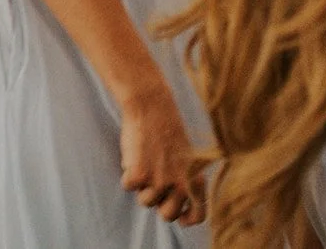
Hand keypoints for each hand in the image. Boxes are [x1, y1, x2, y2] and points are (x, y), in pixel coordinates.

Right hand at [119, 86, 206, 226]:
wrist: (152, 107)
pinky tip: (134, 155)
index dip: (188, 219)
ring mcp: (158, 181)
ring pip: (145, 201)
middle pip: (168, 215)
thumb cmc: (167, 131)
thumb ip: (184, 182)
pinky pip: (128, 186)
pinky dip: (127, 173)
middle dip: (159, 203)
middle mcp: (179, 184)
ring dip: (142, 186)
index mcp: (194, 179)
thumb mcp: (187, 157)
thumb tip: (174, 210)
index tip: (181, 218)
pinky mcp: (139, 175)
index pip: (198, 215)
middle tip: (155, 183)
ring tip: (146, 161)